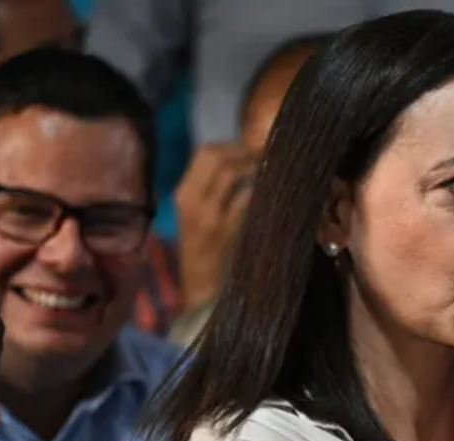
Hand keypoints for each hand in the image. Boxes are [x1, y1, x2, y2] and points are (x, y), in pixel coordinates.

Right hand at [174, 143, 257, 308]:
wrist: (201, 281)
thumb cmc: (204, 245)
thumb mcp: (198, 212)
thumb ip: (212, 187)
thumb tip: (241, 158)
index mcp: (183, 193)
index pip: (203, 152)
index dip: (231, 145)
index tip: (251, 147)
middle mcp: (191, 199)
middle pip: (216, 157)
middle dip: (244, 151)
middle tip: (265, 154)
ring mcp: (208, 214)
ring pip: (230, 173)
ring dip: (253, 166)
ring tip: (269, 168)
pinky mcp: (226, 229)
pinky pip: (244, 199)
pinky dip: (258, 190)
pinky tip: (270, 190)